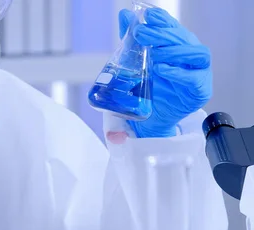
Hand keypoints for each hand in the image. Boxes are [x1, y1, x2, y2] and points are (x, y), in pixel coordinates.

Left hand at [119, 8, 212, 137]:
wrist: (149, 118)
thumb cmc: (147, 88)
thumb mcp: (135, 63)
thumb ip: (131, 40)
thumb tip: (124, 15)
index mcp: (177, 46)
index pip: (173, 27)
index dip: (163, 20)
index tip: (148, 16)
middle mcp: (190, 56)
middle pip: (184, 38)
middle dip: (162, 34)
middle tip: (140, 33)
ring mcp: (199, 72)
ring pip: (197, 54)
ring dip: (174, 51)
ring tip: (153, 55)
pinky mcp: (200, 90)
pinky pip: (195, 78)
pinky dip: (178, 73)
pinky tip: (162, 70)